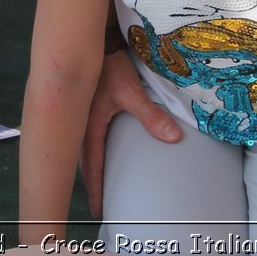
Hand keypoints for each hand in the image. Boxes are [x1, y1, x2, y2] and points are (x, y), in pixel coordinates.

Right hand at [81, 49, 181, 215]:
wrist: (99, 43)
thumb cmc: (112, 67)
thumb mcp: (131, 91)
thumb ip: (151, 115)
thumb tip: (174, 139)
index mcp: (89, 125)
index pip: (91, 166)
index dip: (95, 190)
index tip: (98, 212)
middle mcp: (82, 125)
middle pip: (85, 163)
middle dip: (92, 185)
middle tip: (99, 207)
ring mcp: (84, 118)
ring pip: (86, 151)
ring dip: (93, 169)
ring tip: (101, 188)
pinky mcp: (89, 110)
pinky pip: (89, 139)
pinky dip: (94, 154)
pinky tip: (103, 157)